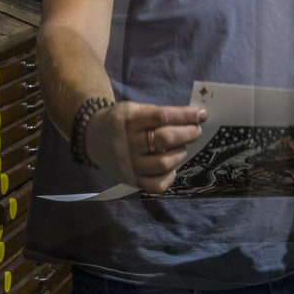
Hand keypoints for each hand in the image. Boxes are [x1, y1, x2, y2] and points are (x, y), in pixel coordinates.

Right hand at [85, 101, 205, 192]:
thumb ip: (158, 113)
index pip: (161, 117)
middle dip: (187, 133)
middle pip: (165, 139)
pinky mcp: (131, 180)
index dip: (185, 115)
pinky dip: (170, 175)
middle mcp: (126, 143)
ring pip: (164, 163)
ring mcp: (128, 165)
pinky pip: (157, 185)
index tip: (201, 114)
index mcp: (127, 121)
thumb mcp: (133, 109)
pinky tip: (170, 166)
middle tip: (196, 131)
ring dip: (180, 153)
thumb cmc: (120, 122)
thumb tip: (193, 117)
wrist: (92, 139)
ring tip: (180, 147)